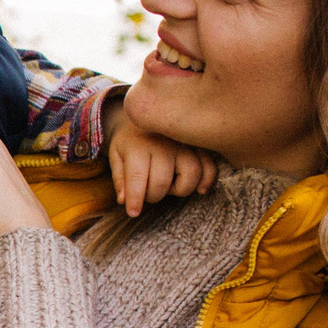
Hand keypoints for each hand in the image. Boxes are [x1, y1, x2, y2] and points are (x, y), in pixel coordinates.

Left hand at [103, 97, 222, 217]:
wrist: (149, 114)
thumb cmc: (130, 141)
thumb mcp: (116, 155)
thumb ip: (120, 178)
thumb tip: (124, 200)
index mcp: (139, 145)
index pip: (137, 177)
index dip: (135, 199)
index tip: (133, 213)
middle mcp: (164, 143)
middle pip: (162, 181)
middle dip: (153, 195)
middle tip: (148, 192)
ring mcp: (186, 143)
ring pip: (191, 174)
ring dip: (179, 189)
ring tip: (169, 185)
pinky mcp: (201, 146)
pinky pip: (210, 167)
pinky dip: (206, 181)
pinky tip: (199, 189)